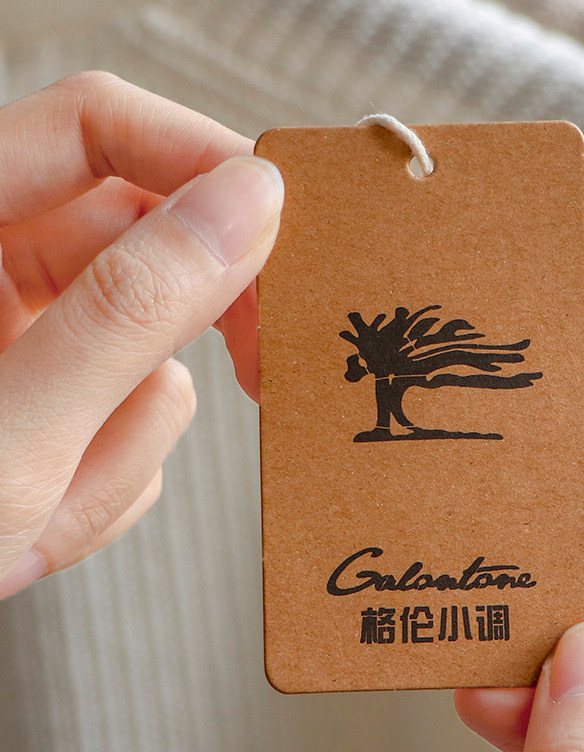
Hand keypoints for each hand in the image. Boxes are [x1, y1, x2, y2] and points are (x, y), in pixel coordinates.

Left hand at [0, 72, 281, 596]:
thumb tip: (249, 205)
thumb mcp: (15, 436)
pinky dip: (118, 470)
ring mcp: (39, 338)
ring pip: (160, 346)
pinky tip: (47, 516)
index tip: (282, 219)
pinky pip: (149, 409)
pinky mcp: (70, 395)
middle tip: (259, 363)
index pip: (96, 128)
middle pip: (152, 239)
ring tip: (47, 508)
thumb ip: (132, 309)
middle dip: (204, 319)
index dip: (200, 156)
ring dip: (129, 436)